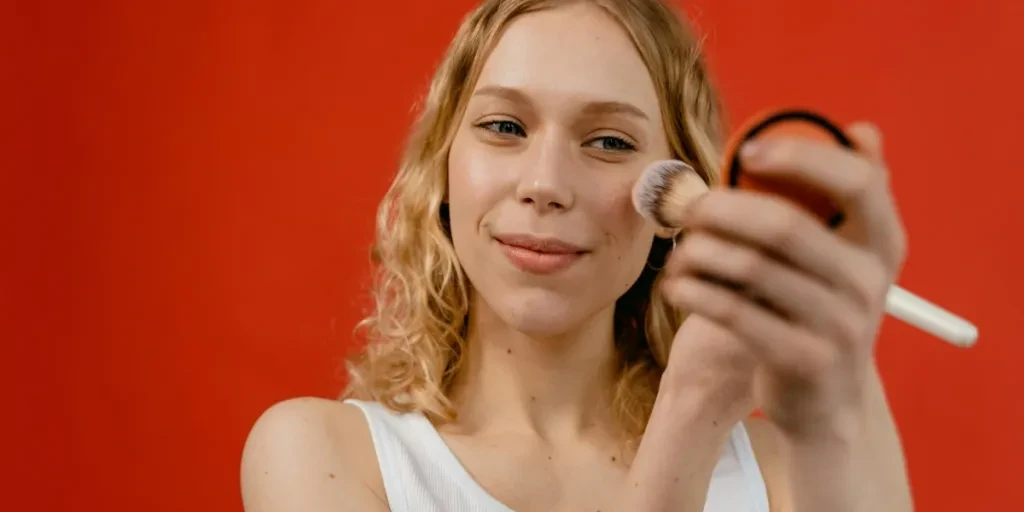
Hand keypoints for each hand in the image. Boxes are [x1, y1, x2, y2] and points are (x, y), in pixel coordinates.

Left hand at [661, 123, 906, 439]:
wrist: (825, 400)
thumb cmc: (818, 308)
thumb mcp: (844, 258)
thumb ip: (845, 199)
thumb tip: (863, 130)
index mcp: (883, 242)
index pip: (858, 182)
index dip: (802, 157)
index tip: (747, 150)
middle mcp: (870, 281)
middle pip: (785, 226)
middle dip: (722, 208)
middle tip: (684, 206)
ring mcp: (841, 325)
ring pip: (751, 268)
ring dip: (699, 252)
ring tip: (678, 250)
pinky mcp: (804, 360)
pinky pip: (735, 312)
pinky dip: (695, 291)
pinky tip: (676, 284)